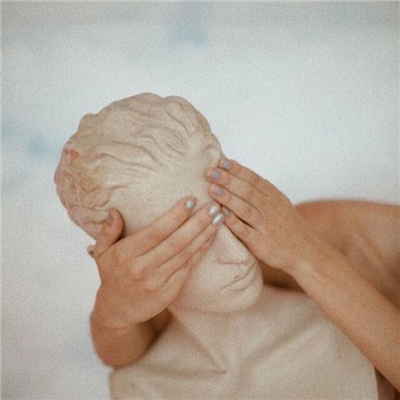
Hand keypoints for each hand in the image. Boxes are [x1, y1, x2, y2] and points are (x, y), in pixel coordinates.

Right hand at [88, 198, 223, 328]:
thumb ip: (108, 231)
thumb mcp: (102, 253)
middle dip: (197, 223)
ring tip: (219, 218)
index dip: (175, 216)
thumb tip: (115, 211)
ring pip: (186, 254)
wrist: (117, 310)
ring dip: (204, 235)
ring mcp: (158, 282)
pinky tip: (210, 237)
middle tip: (213, 207)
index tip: (191, 199)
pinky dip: (201, 251)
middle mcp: (142, 268)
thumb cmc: (113, 274)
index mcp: (126, 254)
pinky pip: (189, 267)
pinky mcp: (170, 291)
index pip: (155, 232)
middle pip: (176, 242)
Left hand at [205, 159, 328, 273]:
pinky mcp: (261, 243)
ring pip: (245, 209)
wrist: (306, 250)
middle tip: (210, 172)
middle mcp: (269, 208)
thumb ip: (258, 190)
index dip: (236, 170)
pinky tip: (221, 215)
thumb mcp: (278, 202)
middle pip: (247, 191)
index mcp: (272, 196)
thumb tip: (233, 174)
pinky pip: (245, 232)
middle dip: (228, 180)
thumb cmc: (286, 225)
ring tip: (212, 189)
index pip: (253, 179)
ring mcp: (265, 226)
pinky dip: (234, 223)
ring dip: (228, 198)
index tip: (221, 161)